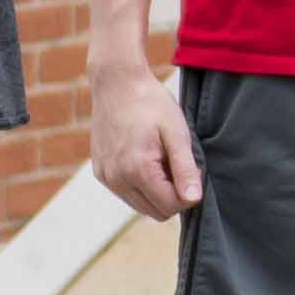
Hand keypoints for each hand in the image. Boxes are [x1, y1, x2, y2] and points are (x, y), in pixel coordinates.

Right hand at [87, 61, 203, 219]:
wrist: (116, 82)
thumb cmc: (150, 103)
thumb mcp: (176, 132)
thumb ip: (185, 169)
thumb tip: (194, 200)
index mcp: (137, 170)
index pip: (171, 206)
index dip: (188, 192)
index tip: (191, 167)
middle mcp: (117, 179)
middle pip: (156, 212)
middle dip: (172, 195)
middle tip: (176, 163)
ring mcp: (106, 177)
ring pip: (140, 206)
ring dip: (155, 192)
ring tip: (159, 159)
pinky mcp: (100, 172)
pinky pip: (126, 193)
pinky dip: (139, 185)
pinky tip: (143, 157)